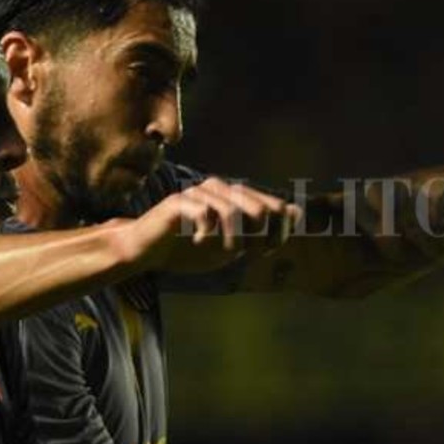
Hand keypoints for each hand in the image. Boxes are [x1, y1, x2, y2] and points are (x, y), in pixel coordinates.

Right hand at [130, 177, 301, 273]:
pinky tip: (201, 242)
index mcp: (236, 197)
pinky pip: (202, 213)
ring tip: (227, 252)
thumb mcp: (232, 246)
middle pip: (258, 208)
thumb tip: (295, 213)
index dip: (279, 230)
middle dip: (259, 237)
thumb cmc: (190, 249)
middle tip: (248, 254)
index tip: (268, 250)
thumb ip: (262, 232)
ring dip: (234, 238)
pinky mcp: (177, 203)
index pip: (273, 206)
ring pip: (231, 210)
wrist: (147, 252)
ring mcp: (198, 193)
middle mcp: (220, 189)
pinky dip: (207, 232)